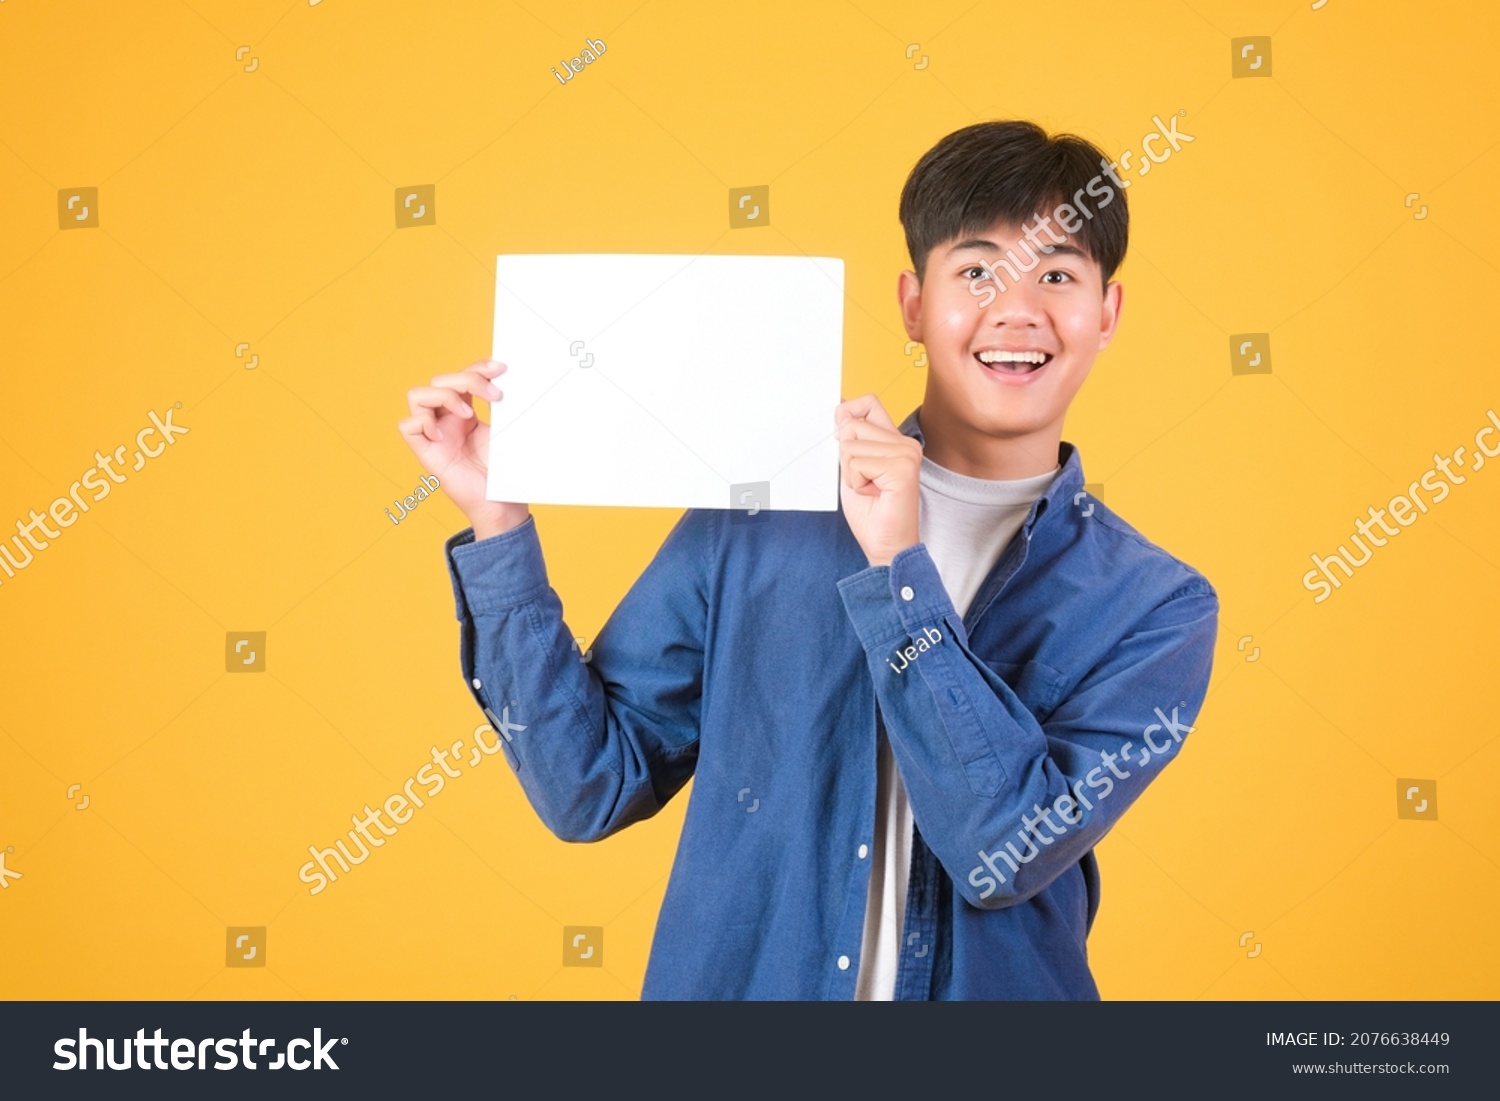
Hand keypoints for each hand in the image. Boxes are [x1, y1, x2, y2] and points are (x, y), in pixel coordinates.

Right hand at [399, 359, 529, 539]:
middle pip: (439, 380)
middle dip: (467, 379)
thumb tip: (506, 377)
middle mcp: (446, 420)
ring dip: (445, 397)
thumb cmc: (503, 471)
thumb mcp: (504, 430)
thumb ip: (499, 405)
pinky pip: (407, 426)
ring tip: (470, 415)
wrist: (502, 503)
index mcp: (465, 412)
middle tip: (495, 397)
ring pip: (417, 395)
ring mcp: (434, 435)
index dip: (478, 367)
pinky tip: (445, 435)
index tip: (501, 369)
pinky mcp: (426, 453)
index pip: (461, 376)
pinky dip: (423, 423)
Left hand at [835, 394, 920, 567]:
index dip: (847, 415)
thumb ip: (851, 439)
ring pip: (851, 445)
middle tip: (864, 480)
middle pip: (852, 424)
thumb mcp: (852, 467)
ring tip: (870, 489)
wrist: (885, 545)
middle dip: (846, 457)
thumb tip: (840, 410)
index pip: (867, 402)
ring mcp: (907, 454)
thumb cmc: (870, 512)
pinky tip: (874, 494)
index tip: (843, 443)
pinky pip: (857, 463)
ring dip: (851, 473)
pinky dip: (856, 483)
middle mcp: (905, 443)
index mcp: (895, 440)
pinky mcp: (903, 468)